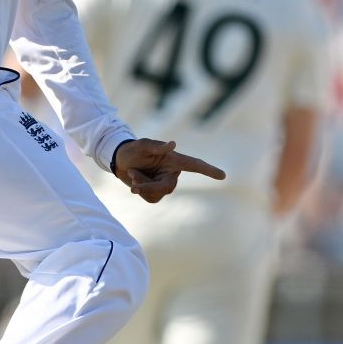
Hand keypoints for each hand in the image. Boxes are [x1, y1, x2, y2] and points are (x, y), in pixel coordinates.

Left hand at [111, 137, 225, 203]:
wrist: (119, 160)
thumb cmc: (133, 149)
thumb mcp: (142, 145)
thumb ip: (157, 146)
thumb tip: (173, 144)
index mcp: (173, 160)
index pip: (195, 165)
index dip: (209, 170)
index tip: (223, 176)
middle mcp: (172, 172)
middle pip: (168, 187)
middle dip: (149, 187)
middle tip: (134, 185)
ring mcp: (164, 183)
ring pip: (158, 194)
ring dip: (142, 186)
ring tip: (133, 173)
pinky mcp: (156, 192)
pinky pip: (152, 199)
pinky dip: (141, 192)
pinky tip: (134, 184)